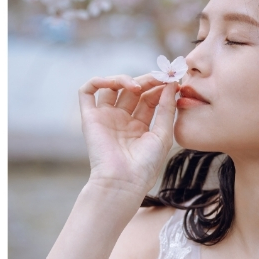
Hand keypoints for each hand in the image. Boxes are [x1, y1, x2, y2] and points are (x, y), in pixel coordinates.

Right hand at [78, 74, 177, 197]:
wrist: (122, 181)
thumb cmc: (145, 165)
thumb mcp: (163, 135)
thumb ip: (167, 109)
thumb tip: (171, 84)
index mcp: (139, 126)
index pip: (149, 98)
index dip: (159, 87)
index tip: (171, 81)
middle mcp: (121, 120)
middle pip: (132, 90)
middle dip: (146, 80)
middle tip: (158, 77)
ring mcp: (105, 118)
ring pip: (111, 87)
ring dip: (123, 79)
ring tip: (137, 86)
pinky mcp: (89, 118)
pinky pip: (87, 92)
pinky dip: (97, 81)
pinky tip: (113, 83)